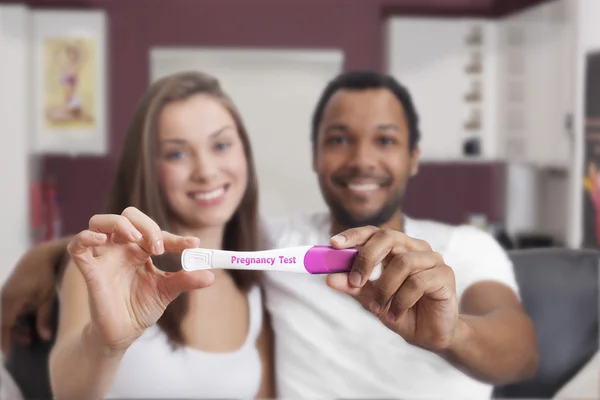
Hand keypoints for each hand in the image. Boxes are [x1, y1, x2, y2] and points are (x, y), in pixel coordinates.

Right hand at [1, 239, 65, 355]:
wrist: (39, 256)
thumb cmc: (46, 276)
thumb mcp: (47, 298)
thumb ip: (44, 318)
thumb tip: (45, 338)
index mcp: (12, 300)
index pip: (5, 325)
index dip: (6, 340)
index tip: (6, 354)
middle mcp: (4, 298)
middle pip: (5, 323)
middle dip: (14, 335)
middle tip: (29, 341)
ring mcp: (5, 294)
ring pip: (7, 317)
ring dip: (16, 327)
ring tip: (30, 334)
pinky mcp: (9, 292)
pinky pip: (10, 310)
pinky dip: (17, 318)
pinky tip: (28, 322)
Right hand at [67, 207, 213, 351]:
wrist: (122, 333)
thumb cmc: (141, 308)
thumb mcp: (167, 292)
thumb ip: (186, 280)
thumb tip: (210, 275)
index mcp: (141, 249)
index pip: (157, 233)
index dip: (176, 238)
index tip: (194, 245)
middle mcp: (121, 248)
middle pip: (128, 216)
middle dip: (146, 225)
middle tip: (159, 247)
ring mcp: (104, 257)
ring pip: (100, 222)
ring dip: (118, 223)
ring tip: (133, 237)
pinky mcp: (89, 270)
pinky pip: (77, 246)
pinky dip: (86, 237)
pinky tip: (101, 239)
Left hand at [326, 226, 458, 350]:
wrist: (429, 335)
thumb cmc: (401, 311)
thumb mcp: (372, 299)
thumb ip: (353, 287)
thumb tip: (329, 278)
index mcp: (397, 248)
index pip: (374, 232)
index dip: (354, 235)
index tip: (334, 244)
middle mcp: (415, 248)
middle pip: (388, 237)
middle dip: (367, 258)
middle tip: (354, 281)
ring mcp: (432, 259)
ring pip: (402, 262)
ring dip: (385, 288)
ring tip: (377, 308)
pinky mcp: (445, 275)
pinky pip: (417, 282)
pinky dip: (401, 301)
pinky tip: (396, 314)